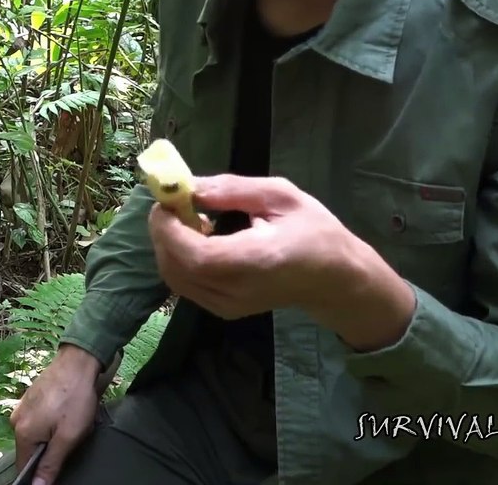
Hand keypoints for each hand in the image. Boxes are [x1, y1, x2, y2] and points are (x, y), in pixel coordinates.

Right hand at [9, 344, 101, 484]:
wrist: (77, 361)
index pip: (23, 466)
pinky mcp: (30, 398)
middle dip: (48, 451)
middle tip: (69, 439)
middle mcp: (16, 420)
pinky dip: (49, 423)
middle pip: (29, 450)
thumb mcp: (67, 437)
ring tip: (69, 423)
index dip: (39, 473)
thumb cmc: (75, 400)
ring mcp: (22, 407)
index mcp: (22, 432)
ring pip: (34, 434)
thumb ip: (51, 464)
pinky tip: (65, 413)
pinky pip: (37, 420)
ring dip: (50, 436)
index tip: (57, 465)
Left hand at [147, 174, 416, 350]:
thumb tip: (190, 187)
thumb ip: (232, 190)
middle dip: (163, 232)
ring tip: (189, 218)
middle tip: (174, 203)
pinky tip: (198, 238)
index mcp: (257, 260)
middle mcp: (238, 291)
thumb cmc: (314, 231)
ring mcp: (228, 306)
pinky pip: (185, 284)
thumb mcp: (281, 196)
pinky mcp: (223, 311)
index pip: (197, 255)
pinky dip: (178, 258)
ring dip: (168, 244)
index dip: (170, 229)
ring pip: (174, 278)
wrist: (333, 278)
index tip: (167, 201)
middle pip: (177, 268)